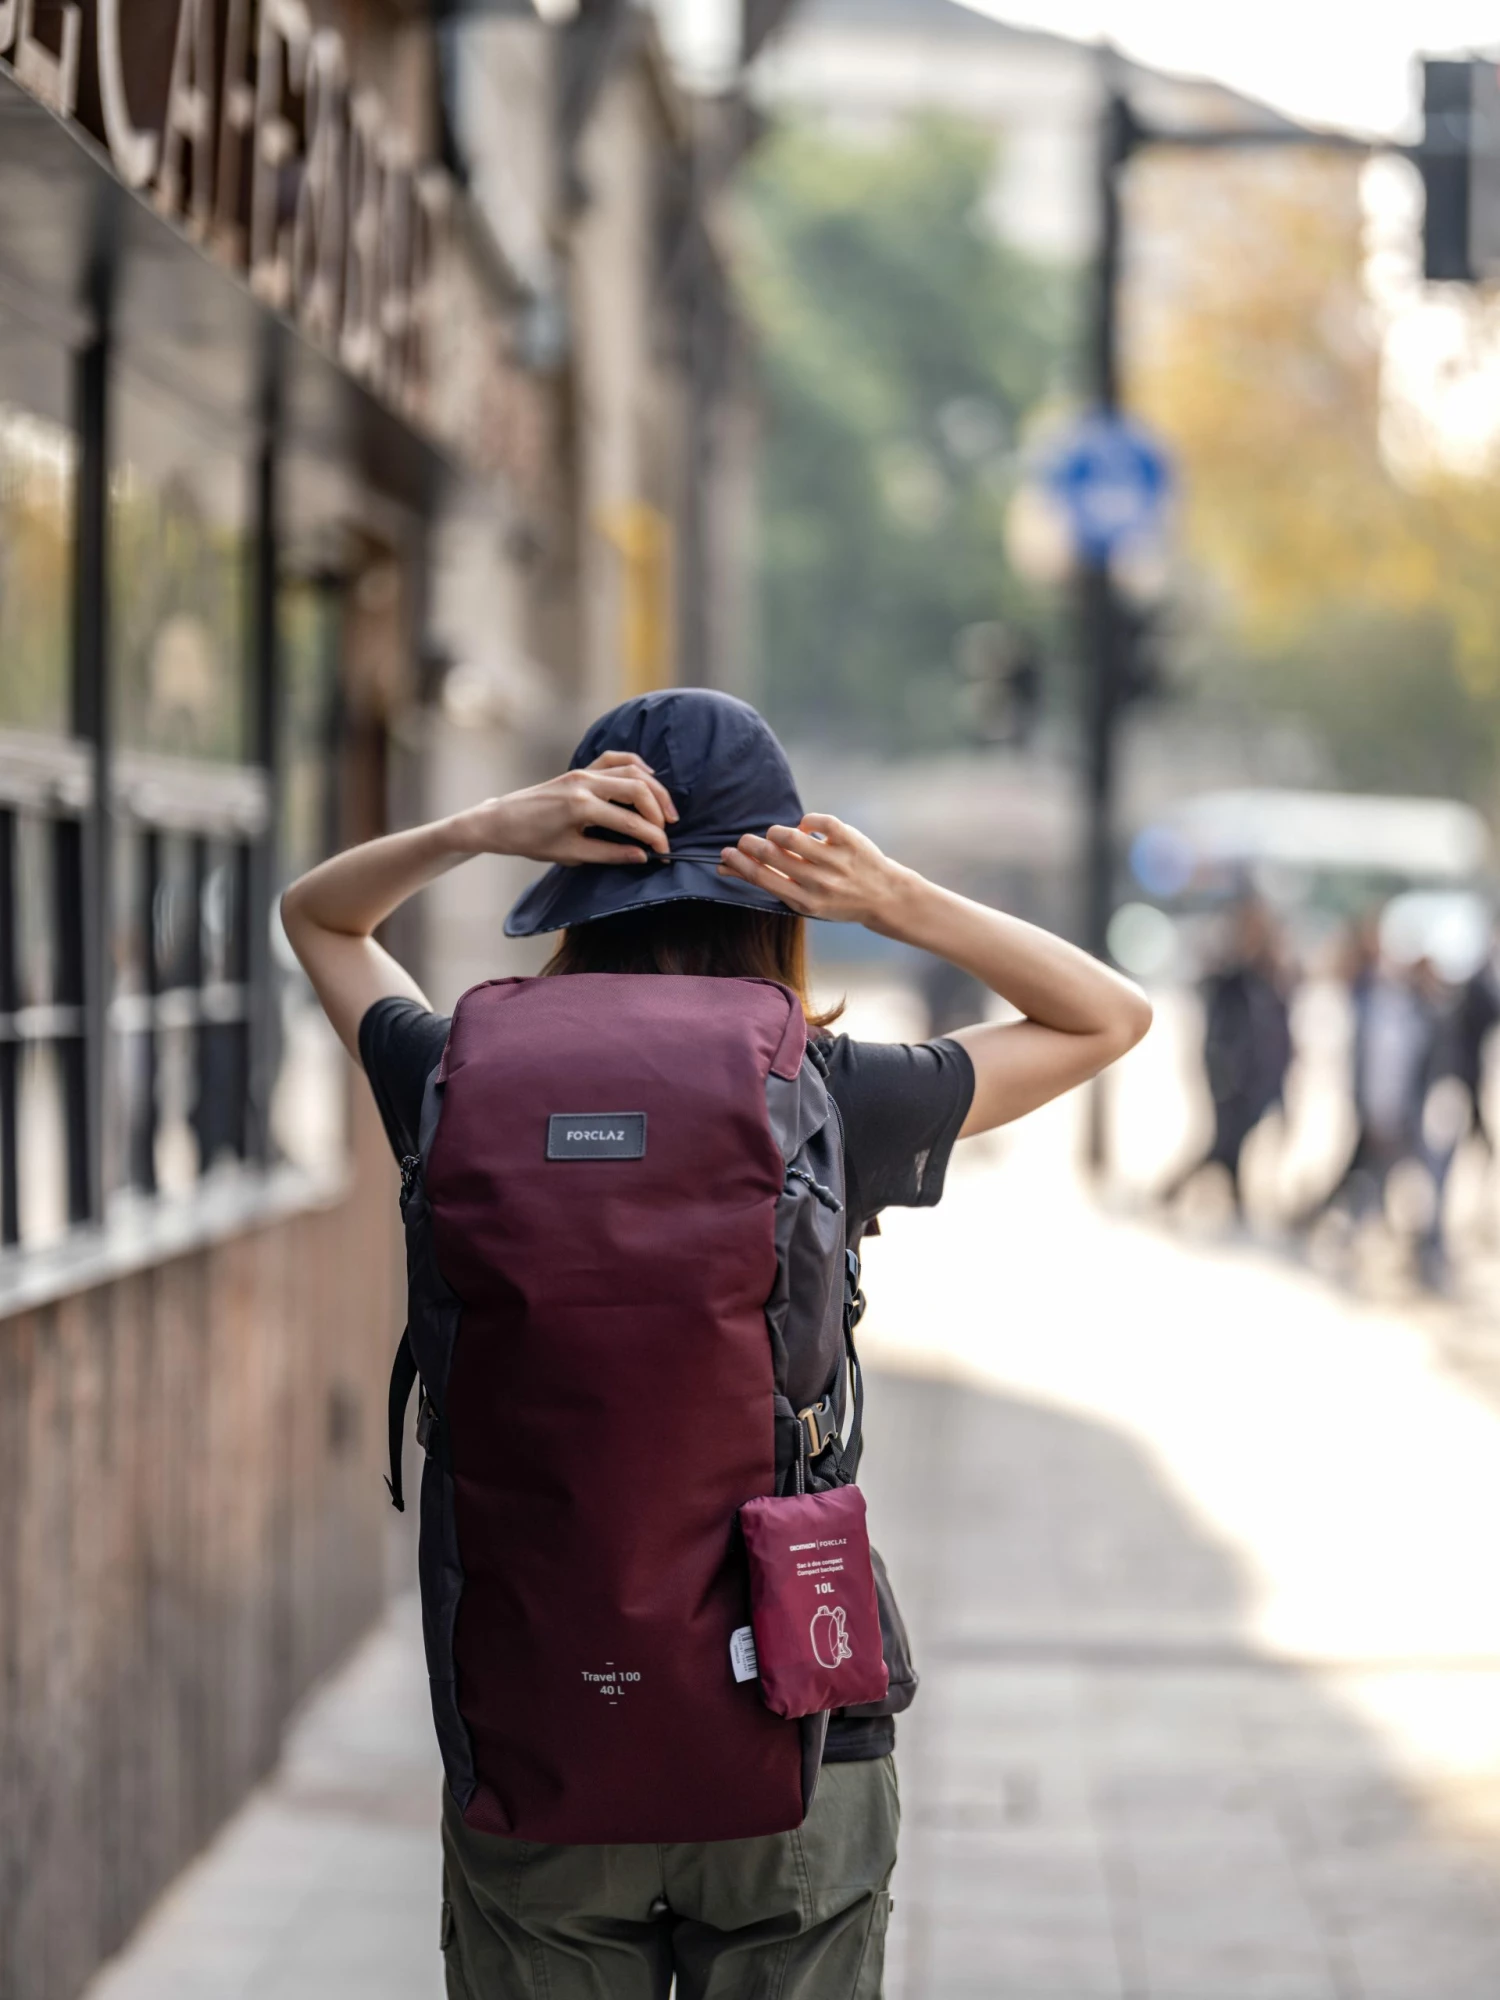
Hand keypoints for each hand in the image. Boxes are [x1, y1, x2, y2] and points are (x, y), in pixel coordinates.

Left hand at [454, 752, 677, 866]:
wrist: (501, 821)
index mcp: (581, 807)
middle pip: (638, 789)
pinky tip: (649, 778)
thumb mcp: (571, 854)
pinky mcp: (579, 769)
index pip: (630, 821)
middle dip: (659, 812)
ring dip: (654, 790)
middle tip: (668, 833)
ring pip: (632, 771)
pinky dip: (636, 765)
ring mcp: (582, 772)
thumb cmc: (531, 841)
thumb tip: (641, 856)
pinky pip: (615, 759)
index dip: (653, 838)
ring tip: (667, 812)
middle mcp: (584, 783)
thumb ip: (609, 854)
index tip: (665, 853)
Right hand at [718, 814, 909, 927]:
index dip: (738, 863)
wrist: (883, 896)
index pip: (762, 878)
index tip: (725, 853)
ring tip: (775, 836)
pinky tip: (804, 827)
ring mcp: (835, 860)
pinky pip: (817, 821)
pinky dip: (805, 820)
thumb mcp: (804, 901)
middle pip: (771, 855)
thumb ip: (771, 883)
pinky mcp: (849, 840)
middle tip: (744, 840)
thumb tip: (728, 868)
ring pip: (790, 836)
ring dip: (775, 832)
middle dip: (749, 844)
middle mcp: (819, 882)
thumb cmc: (836, 899)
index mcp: (804, 901)